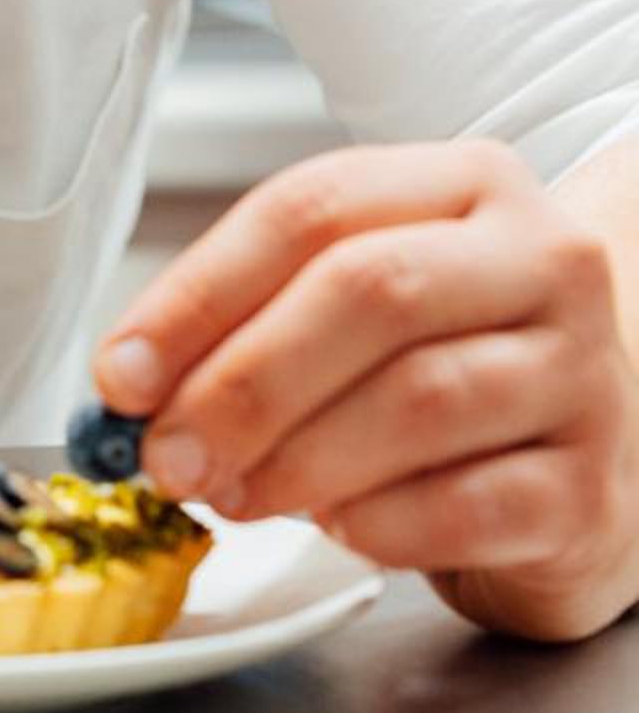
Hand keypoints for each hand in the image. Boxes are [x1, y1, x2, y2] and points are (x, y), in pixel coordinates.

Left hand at [93, 140, 638, 643]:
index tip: (121, 375)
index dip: (199, 294)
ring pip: (420, 399)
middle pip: (371, 291)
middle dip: (243, 383)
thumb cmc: (447, 371)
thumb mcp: (352, 314)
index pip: (313, 208)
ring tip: (234, 496)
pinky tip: (336, 527)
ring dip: (295, 460)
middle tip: (167, 457)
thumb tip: (132, 390)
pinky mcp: (591, 488)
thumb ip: (250, 326)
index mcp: (467, 185)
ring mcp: (583, 373)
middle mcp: (544, 260)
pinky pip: (466, 504)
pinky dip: (375, 524)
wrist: (594, 458)